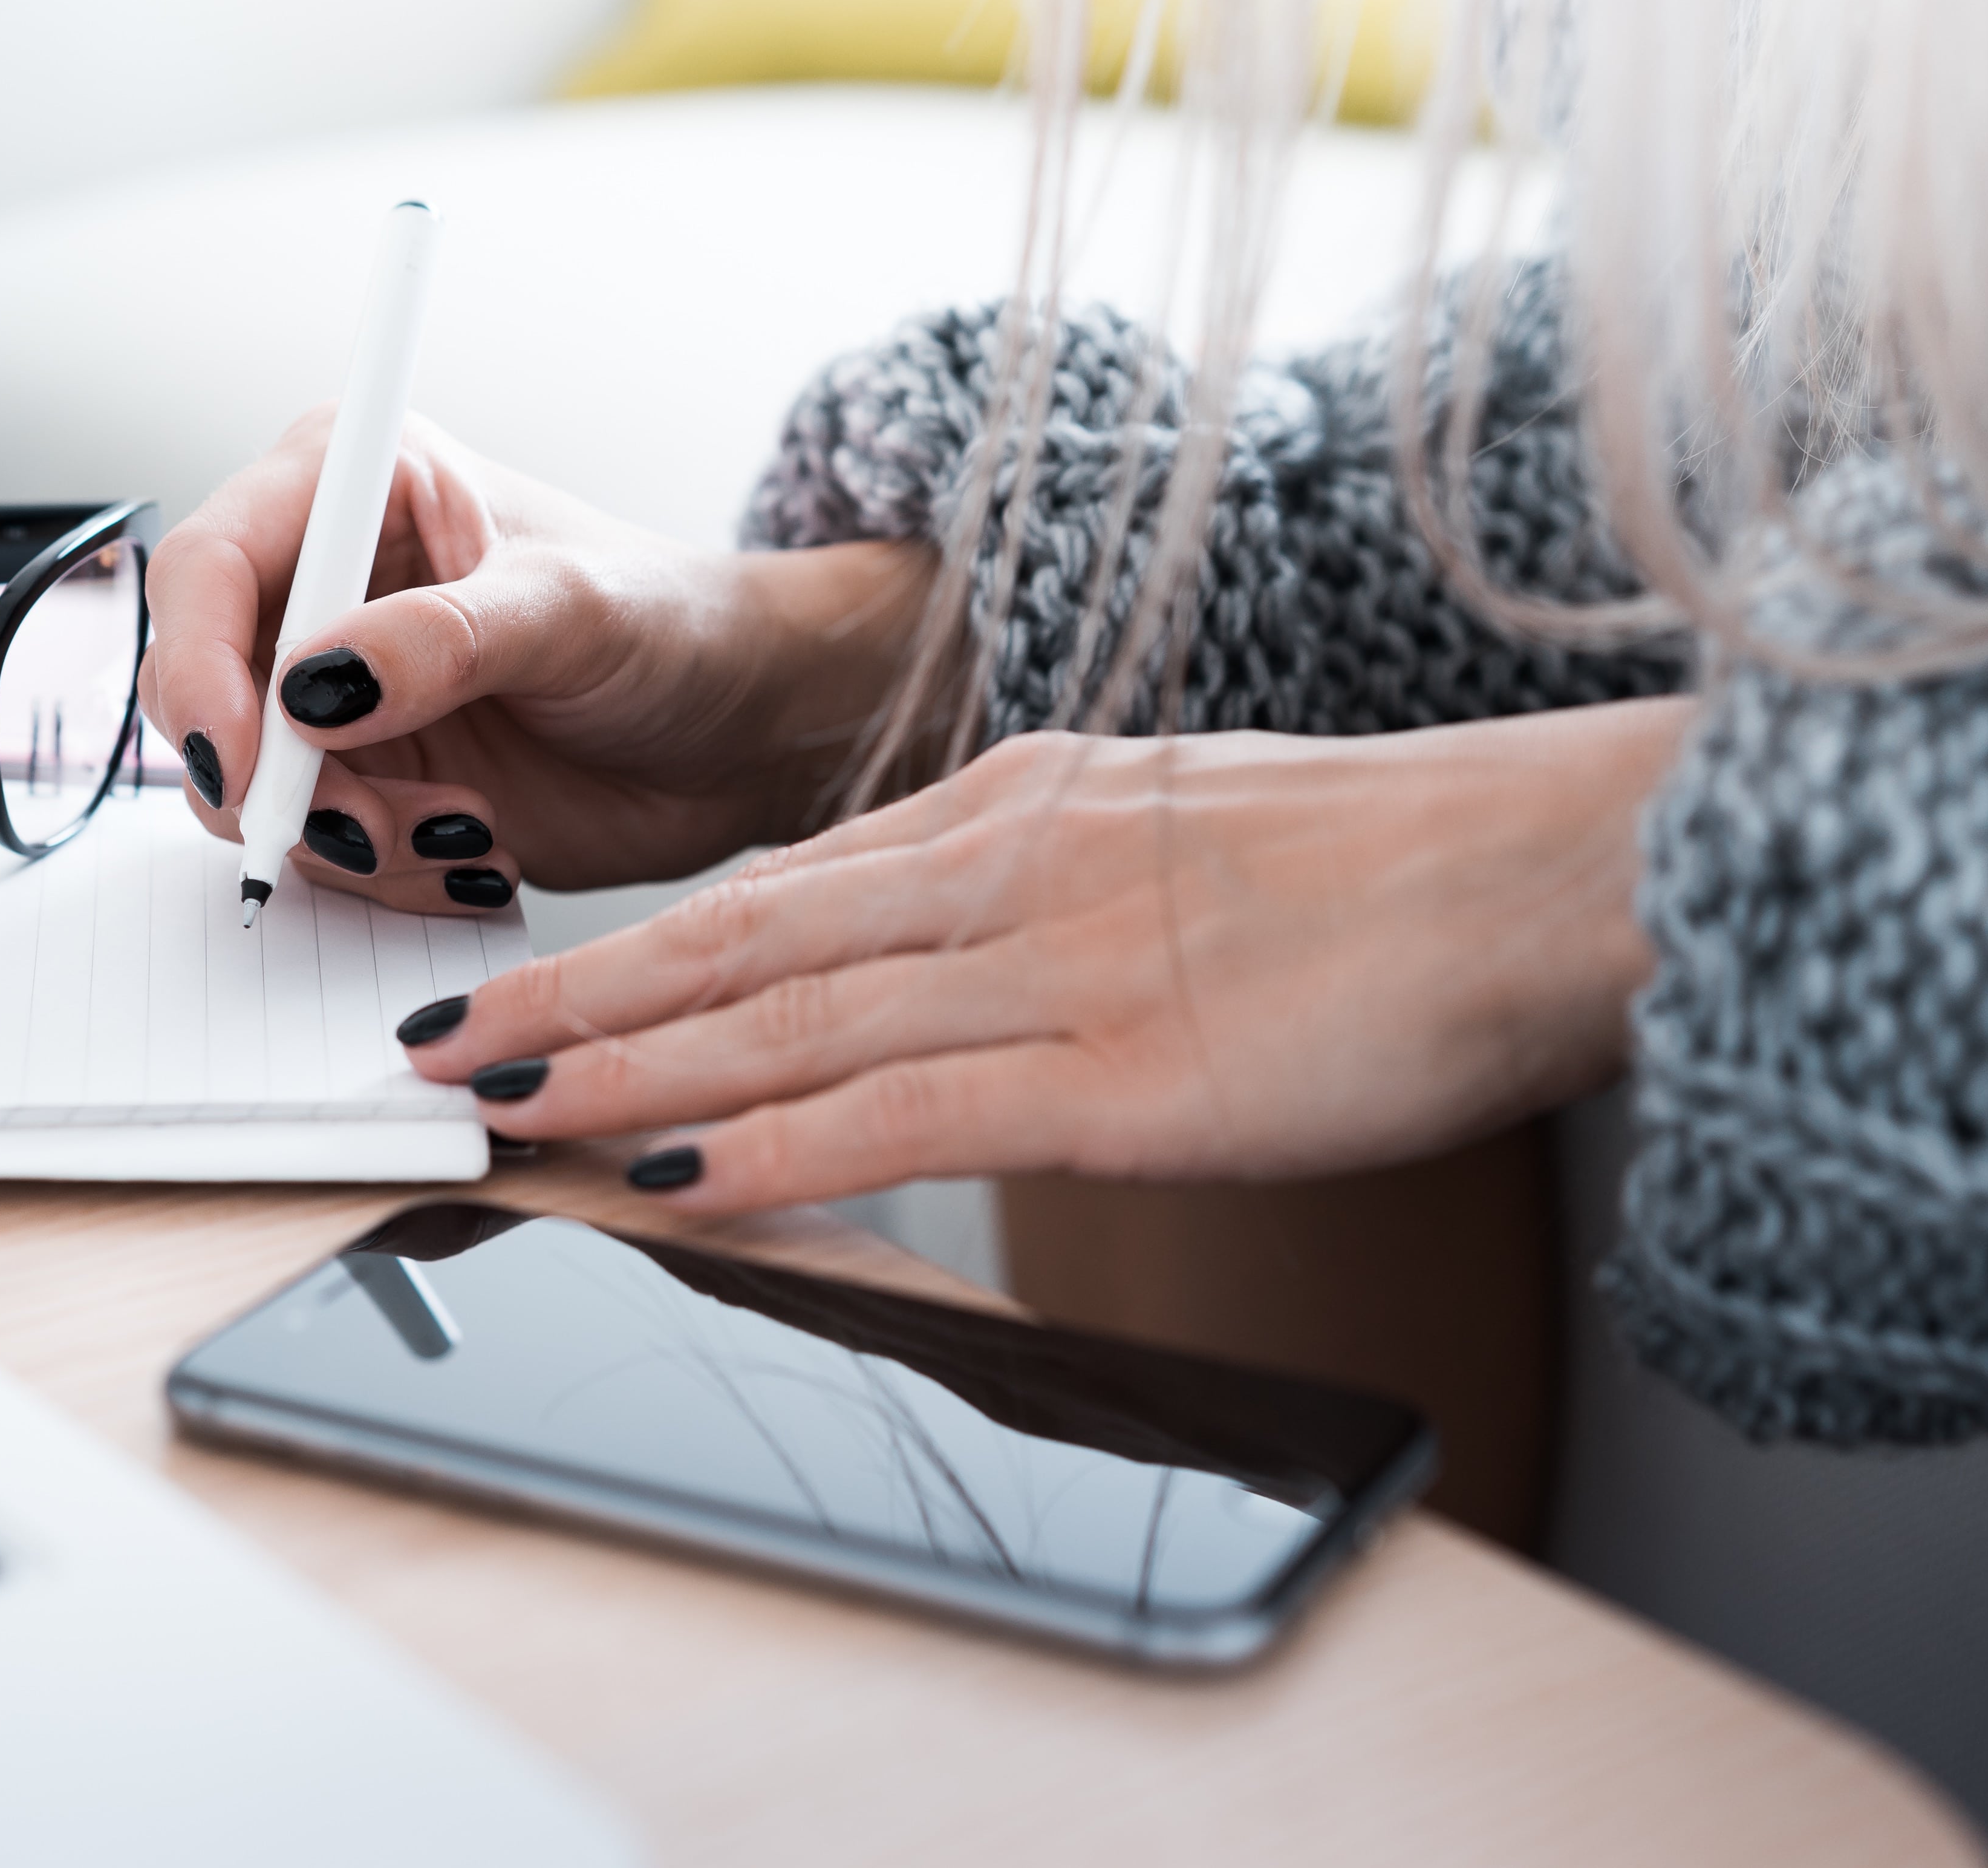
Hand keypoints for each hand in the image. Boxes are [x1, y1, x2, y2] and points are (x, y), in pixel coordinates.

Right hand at [138, 410, 930, 912]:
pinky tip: (474, 855)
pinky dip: (380, 873)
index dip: (199, 668)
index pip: (208, 567)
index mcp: (354, 486)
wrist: (746, 729)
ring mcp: (337, 693)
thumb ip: (441, 640)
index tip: (248, 761)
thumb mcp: (571, 614)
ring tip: (465, 834)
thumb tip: (315, 686)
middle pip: (203, 691)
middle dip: (279, 781)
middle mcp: (323, 585)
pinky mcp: (366, 781)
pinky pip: (313, 850)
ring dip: (345, 839)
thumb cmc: (677, 626)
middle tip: (376, 826)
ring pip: (250, 789)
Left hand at [402, 698, 1696, 1210]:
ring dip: (625, 1070)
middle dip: (575, 997)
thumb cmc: (1388, 869)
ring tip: (499, 1107)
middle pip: (738, 940)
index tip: (538, 982)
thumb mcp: (1174, 841)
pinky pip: (900, 1114)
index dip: (639, 944)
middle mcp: (1001, 869)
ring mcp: (1051, 970)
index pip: (780, 886)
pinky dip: (770, 1148)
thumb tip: (960, 961)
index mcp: (1016, 810)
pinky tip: (672, 1177)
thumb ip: (1050, 891)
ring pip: (785, 1022)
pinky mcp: (1118, 1076)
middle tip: (444, 1044)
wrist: (1543, 872)